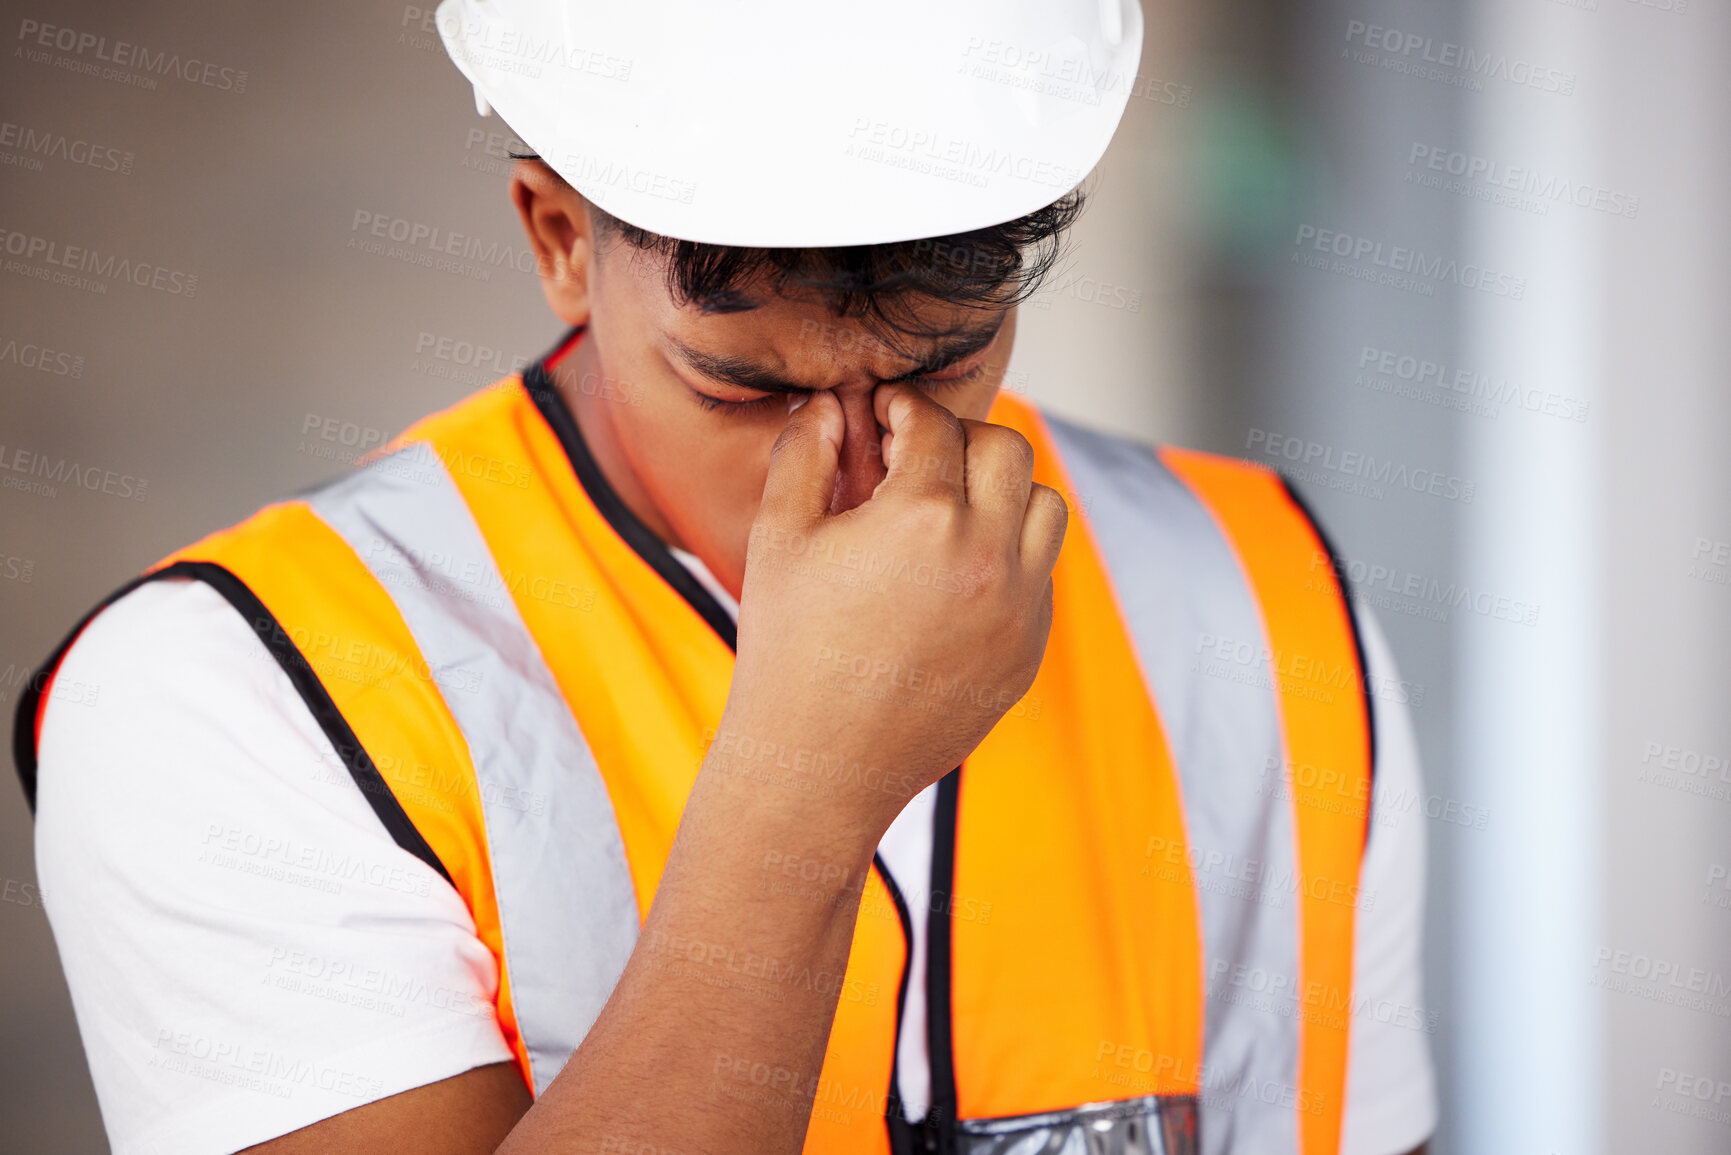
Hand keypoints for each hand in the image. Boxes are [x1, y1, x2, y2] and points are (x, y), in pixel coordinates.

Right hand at [721, 384, 1066, 835]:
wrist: (819, 764)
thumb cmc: (788, 649)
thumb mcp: (779, 538)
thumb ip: (805, 453)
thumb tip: (832, 406)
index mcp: (923, 518)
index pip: (935, 424)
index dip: (904, 407)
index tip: (884, 413)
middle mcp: (986, 555)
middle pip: (1006, 450)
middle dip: (960, 439)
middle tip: (917, 456)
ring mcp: (1017, 606)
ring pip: (1044, 507)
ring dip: (1003, 491)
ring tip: (949, 508)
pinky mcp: (1027, 649)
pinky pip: (1040, 574)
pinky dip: (1009, 554)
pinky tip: (954, 571)